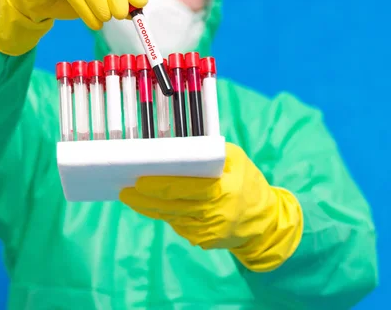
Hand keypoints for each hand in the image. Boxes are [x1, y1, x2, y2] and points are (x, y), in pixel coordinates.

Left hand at [120, 143, 303, 271]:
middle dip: (144, 199)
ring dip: (149, 208)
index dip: (158, 186)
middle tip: (125, 191)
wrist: (265, 223)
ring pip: (170, 217)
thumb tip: (178, 150)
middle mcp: (213, 214)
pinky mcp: (203, 241)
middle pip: (170, 206)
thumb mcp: (237, 161)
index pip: (183, 188)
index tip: (139, 181)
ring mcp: (207, 231)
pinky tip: (153, 206)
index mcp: (222, 190)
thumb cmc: (249, 184)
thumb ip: (211, 153)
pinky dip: (166, 215)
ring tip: (131, 197)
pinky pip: (178, 225)